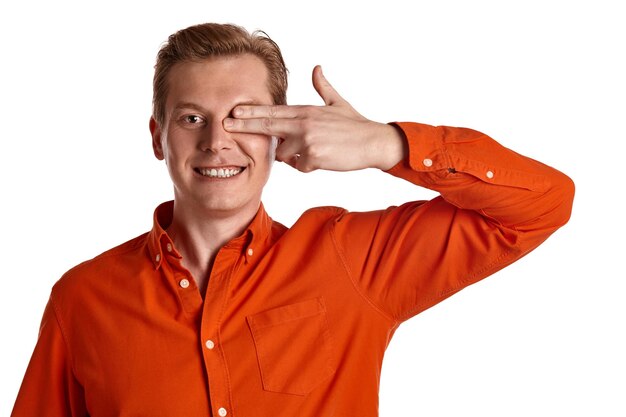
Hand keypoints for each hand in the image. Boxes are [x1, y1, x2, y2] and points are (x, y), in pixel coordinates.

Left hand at [223, 65, 405, 171]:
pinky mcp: (314, 157)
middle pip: (267, 126)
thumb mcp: (338, 102)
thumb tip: (317, 68)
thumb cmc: (355, 124)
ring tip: (313, 151)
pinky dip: (307, 166)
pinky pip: (300, 166)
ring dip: (291, 156)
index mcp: (306, 111)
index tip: (234, 110)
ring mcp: (307, 141)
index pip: (273, 111)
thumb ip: (323, 87)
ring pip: (283, 154)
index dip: (252, 111)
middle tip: (225, 123)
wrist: (373, 142)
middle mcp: (303, 124)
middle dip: (244, 125)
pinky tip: (322, 159)